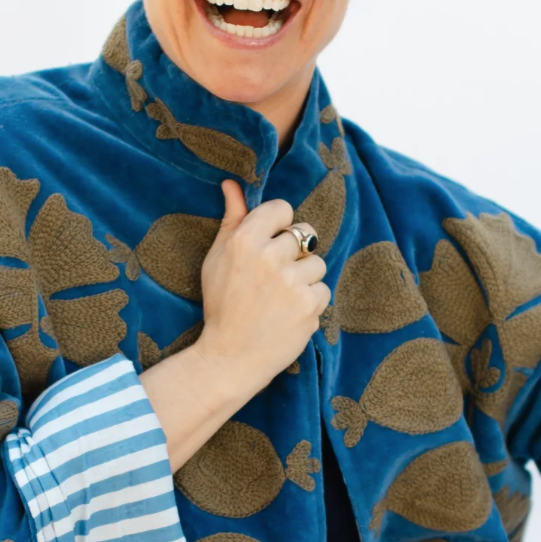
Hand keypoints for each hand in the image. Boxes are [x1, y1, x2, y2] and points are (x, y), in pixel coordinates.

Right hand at [194, 180, 329, 396]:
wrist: (229, 357)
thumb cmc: (222, 306)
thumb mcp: (217, 259)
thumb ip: (231, 219)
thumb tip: (232, 184)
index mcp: (244, 241)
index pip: (282, 209)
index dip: (279, 226)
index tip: (270, 244)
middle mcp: (269, 258)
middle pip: (304, 235)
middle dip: (293, 253)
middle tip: (274, 277)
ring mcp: (292, 282)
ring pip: (316, 263)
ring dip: (304, 278)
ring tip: (281, 298)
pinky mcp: (309, 306)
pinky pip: (323, 290)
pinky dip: (310, 302)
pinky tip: (289, 313)